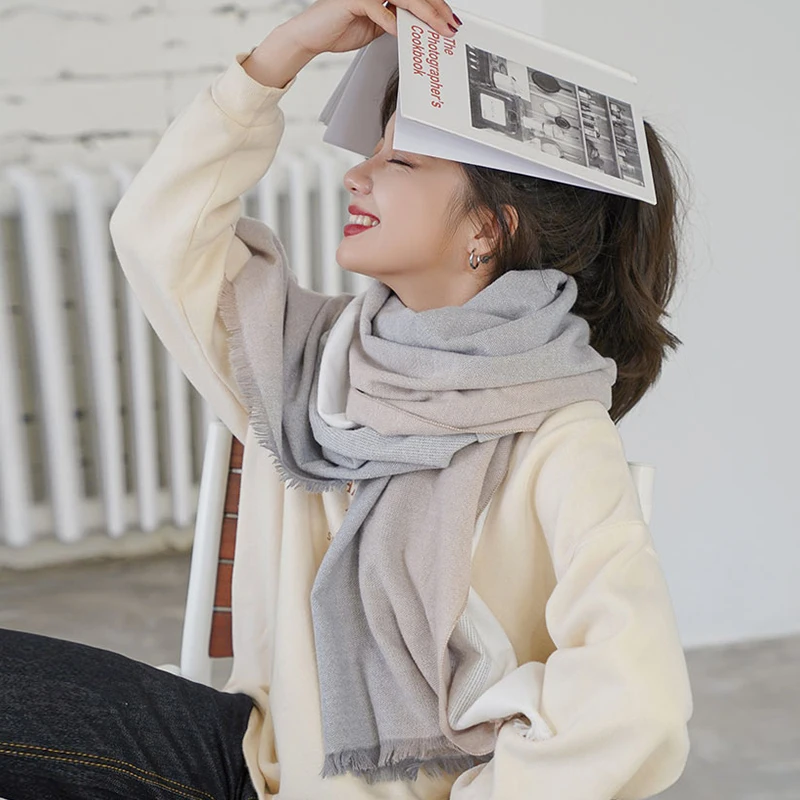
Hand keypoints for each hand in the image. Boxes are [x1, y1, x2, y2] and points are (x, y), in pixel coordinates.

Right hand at [282, 0, 461, 57]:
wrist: (313, 36)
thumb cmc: (340, 28)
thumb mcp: (377, 27)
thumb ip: (397, 21)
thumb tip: (419, 26)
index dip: (435, 6)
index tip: (449, 20)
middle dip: (435, 10)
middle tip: (449, 25)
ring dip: (422, 13)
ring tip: (435, 28)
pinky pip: (378, 9)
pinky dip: (391, 22)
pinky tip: (402, 31)